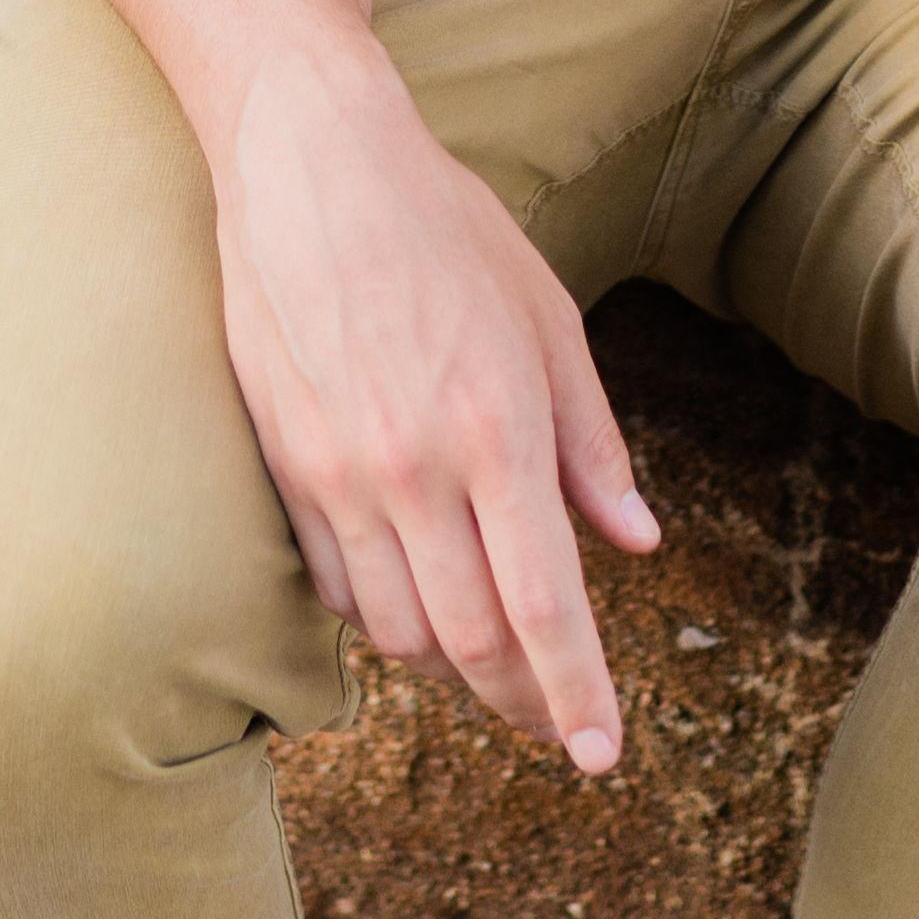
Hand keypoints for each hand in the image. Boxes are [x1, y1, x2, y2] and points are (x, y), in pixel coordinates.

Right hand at [208, 39, 658, 766]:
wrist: (309, 161)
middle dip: (523, 702)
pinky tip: (414, 601)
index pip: (545, 608)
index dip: (578, 696)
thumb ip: (592, 442)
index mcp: (497, 430)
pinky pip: (335, 586)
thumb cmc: (445, 228)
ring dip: (452, 665)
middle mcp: (415, 468)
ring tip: (493, 662)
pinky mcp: (284, 465)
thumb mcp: (548, 320)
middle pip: (472, 642)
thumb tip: (635, 543)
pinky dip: (382, 618)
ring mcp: (338, 473)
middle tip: (557, 726)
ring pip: (399, 630)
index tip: (603, 756)